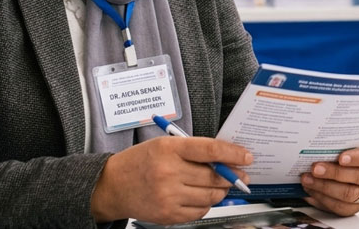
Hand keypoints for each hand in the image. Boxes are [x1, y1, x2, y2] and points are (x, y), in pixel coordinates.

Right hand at [91, 136, 252, 223]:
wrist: (112, 186)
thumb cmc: (141, 161)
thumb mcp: (165, 144)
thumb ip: (194, 150)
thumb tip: (226, 158)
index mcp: (169, 149)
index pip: (210, 150)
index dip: (233, 154)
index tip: (246, 157)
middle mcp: (168, 172)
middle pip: (213, 177)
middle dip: (232, 176)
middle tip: (240, 174)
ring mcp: (167, 196)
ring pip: (210, 196)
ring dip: (221, 191)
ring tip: (222, 186)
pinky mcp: (167, 215)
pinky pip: (199, 211)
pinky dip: (207, 204)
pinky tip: (203, 197)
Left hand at [302, 142, 358, 215]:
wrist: (340, 167)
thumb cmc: (341, 152)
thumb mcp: (343, 144)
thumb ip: (336, 143)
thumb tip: (317, 143)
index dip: (357, 158)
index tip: (340, 158)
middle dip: (334, 173)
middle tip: (315, 169)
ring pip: (349, 194)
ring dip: (324, 187)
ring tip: (308, 180)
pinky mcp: (354, 207)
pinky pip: (339, 207)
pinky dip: (322, 199)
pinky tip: (311, 191)